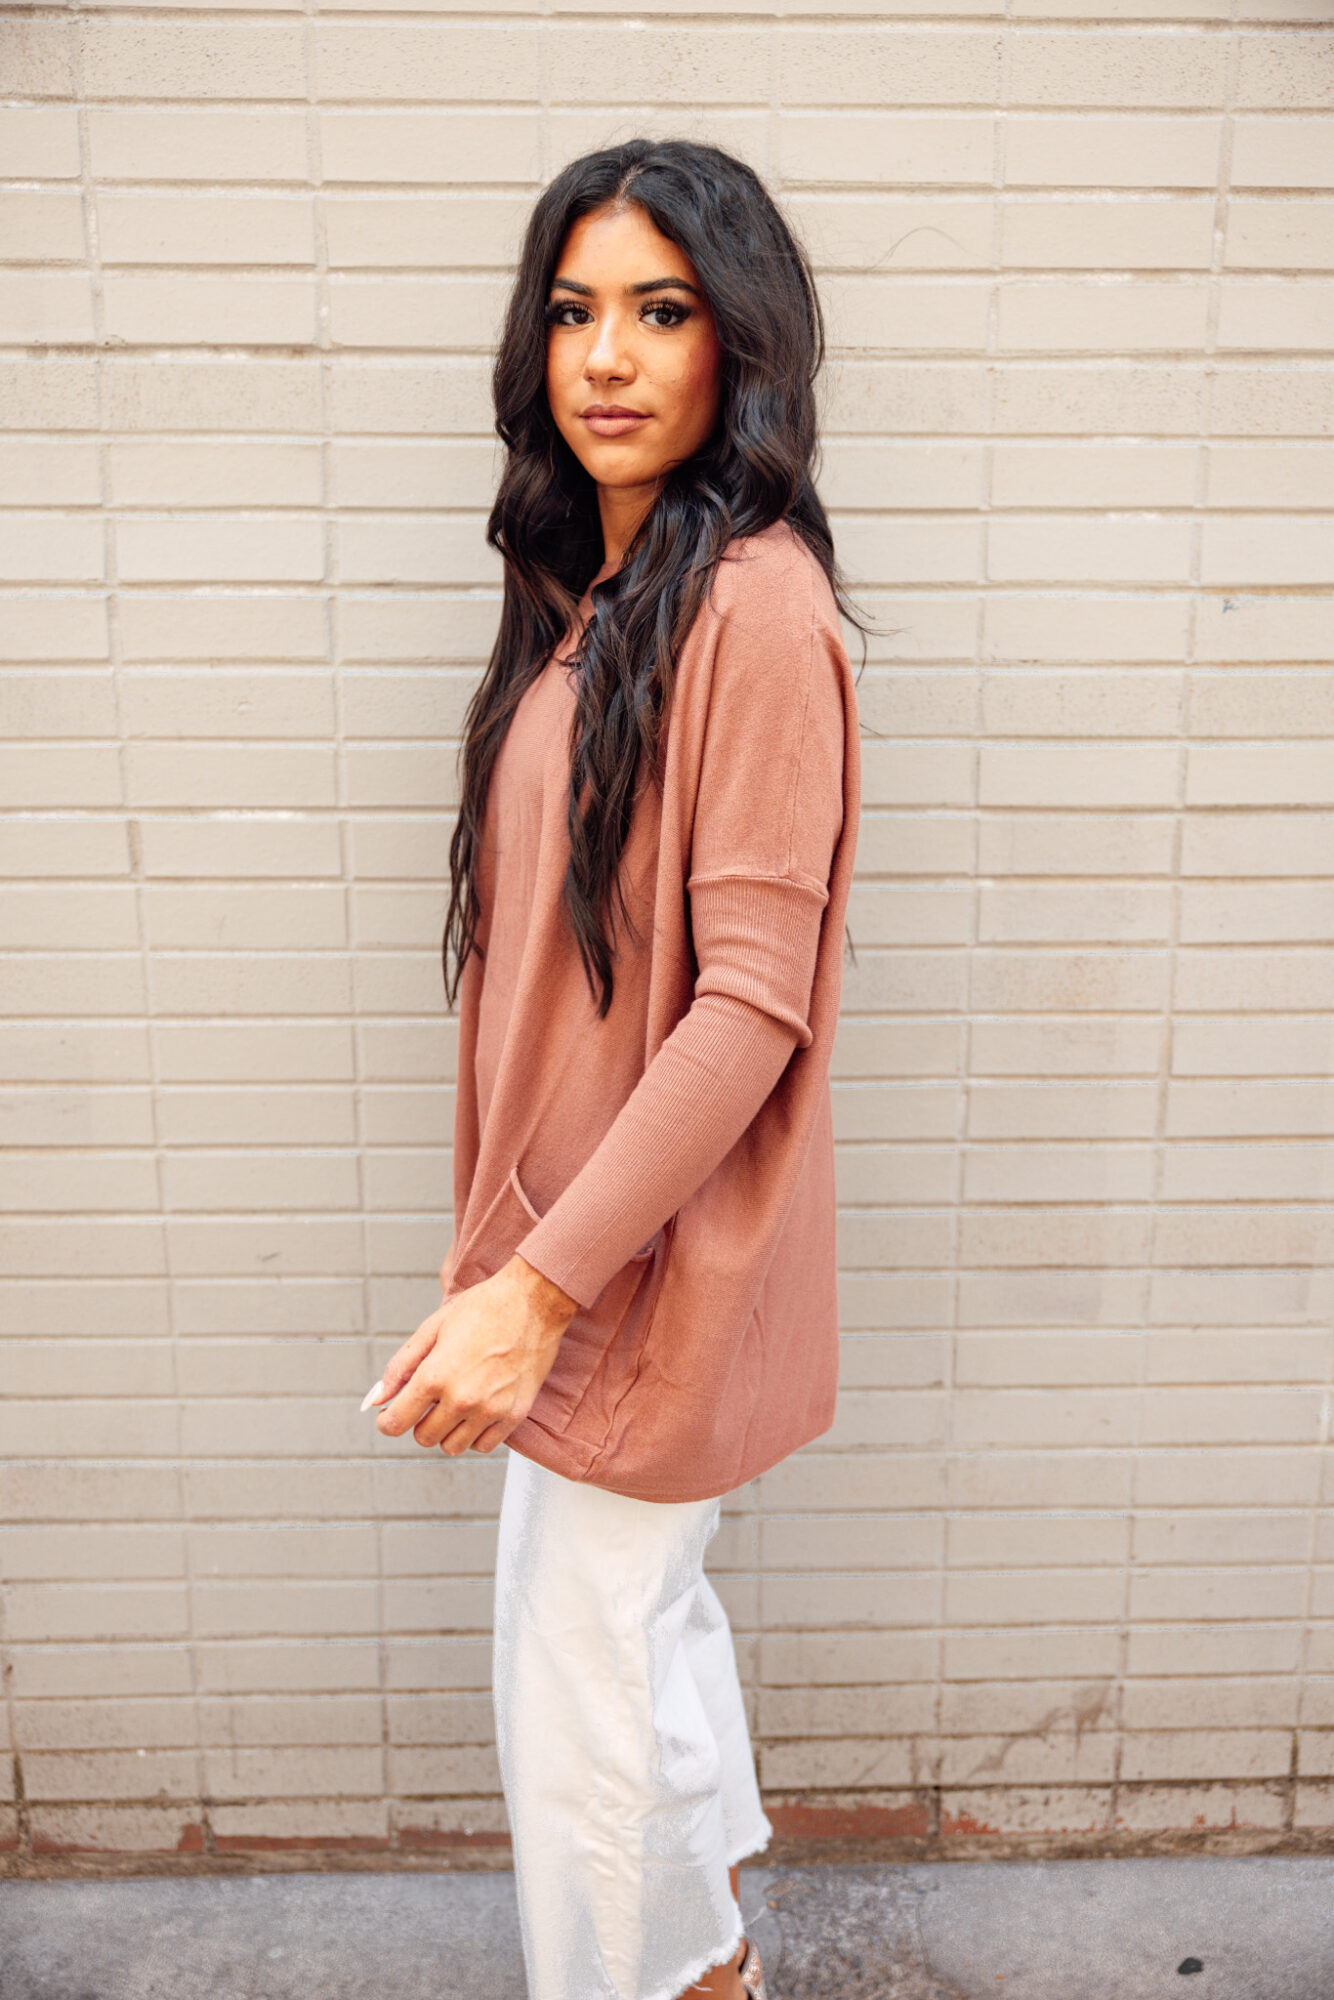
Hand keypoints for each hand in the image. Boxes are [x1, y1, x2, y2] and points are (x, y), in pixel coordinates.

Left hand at [369, 1254, 577, 1455]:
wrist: (534, 1301)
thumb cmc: (483, 1308)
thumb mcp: (433, 1328)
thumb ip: (400, 1367)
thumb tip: (375, 1400)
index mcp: (435, 1375)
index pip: (396, 1423)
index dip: (387, 1421)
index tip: (392, 1414)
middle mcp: (462, 1399)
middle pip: (424, 1437)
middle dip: (420, 1421)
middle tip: (432, 1399)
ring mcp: (490, 1410)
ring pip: (453, 1447)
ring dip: (448, 1430)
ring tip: (456, 1403)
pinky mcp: (515, 1414)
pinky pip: (484, 1445)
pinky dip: (475, 1434)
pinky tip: (478, 1410)